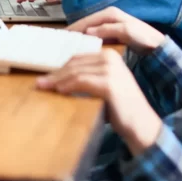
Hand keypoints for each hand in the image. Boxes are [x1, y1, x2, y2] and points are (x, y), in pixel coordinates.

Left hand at [36, 49, 161, 155]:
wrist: (141, 124)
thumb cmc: (120, 108)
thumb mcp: (103, 86)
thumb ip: (87, 78)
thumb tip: (59, 79)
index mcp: (109, 56)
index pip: (78, 58)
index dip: (60, 67)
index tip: (46, 77)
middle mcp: (110, 58)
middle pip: (74, 63)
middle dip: (55, 73)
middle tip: (40, 83)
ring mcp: (111, 70)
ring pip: (75, 71)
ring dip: (57, 80)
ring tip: (44, 87)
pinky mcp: (109, 83)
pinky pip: (81, 81)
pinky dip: (68, 86)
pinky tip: (59, 91)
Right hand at [66, 7, 164, 54]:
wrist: (158, 46)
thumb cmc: (145, 38)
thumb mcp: (127, 31)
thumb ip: (108, 29)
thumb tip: (89, 31)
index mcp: (110, 13)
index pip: (86, 20)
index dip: (74, 28)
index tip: (63, 36)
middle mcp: (108, 16)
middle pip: (85, 23)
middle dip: (73, 31)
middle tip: (61, 41)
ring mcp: (110, 24)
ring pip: (89, 29)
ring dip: (79, 36)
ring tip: (68, 44)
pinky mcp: (112, 33)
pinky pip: (94, 35)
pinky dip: (86, 40)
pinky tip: (81, 47)